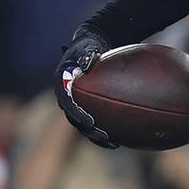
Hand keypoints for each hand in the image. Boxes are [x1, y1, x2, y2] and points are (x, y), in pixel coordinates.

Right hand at [53, 27, 117, 148]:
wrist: (91, 46)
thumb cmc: (88, 45)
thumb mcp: (86, 45)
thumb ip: (85, 53)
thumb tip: (87, 62)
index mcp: (63, 85)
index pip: (68, 104)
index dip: (78, 115)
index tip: (91, 121)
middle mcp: (68, 98)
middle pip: (76, 120)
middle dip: (90, 131)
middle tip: (105, 138)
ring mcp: (77, 103)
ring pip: (86, 124)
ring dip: (98, 135)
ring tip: (114, 143)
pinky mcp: (88, 105)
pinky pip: (98, 118)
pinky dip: (109, 126)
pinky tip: (125, 134)